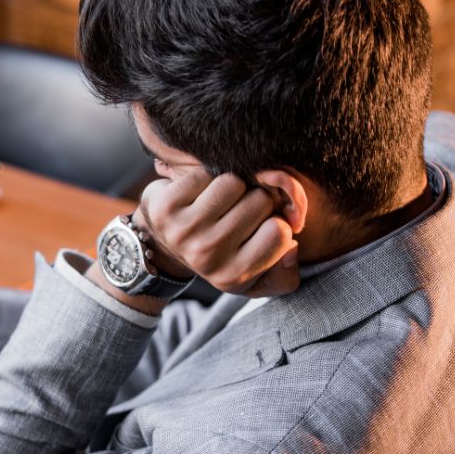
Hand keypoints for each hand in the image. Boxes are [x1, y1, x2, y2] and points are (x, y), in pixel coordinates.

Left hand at [134, 168, 299, 297]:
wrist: (162, 245)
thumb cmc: (219, 256)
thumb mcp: (255, 279)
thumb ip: (285, 274)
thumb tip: (292, 247)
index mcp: (234, 276)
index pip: (281, 232)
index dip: (276, 222)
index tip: (261, 227)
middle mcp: (208, 255)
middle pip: (260, 201)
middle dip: (256, 200)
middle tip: (238, 212)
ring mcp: (184, 230)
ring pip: (234, 182)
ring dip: (232, 187)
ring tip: (220, 203)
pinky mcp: (165, 206)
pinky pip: (205, 173)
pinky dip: (206, 178)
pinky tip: (198, 195)